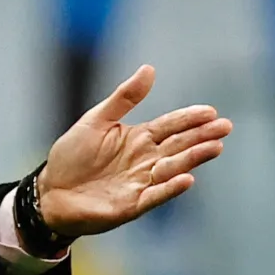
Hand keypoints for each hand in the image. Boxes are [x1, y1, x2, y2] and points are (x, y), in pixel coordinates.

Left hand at [36, 65, 231, 238]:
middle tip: (225, 128)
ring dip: (194, 159)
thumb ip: (124, 97)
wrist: (50, 192)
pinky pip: (155, 195)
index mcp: (139, 138)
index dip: (190, 118)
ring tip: (214, 147)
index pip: (171, 126)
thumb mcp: (97, 120)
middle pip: (179, 146)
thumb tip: (149, 69)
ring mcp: (141, 183)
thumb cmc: (72, 156)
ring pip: (173, 168)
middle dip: (202, 137)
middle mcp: (146, 160)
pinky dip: (171, 188)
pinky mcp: (132, 205)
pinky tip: (188, 179)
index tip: (211, 111)